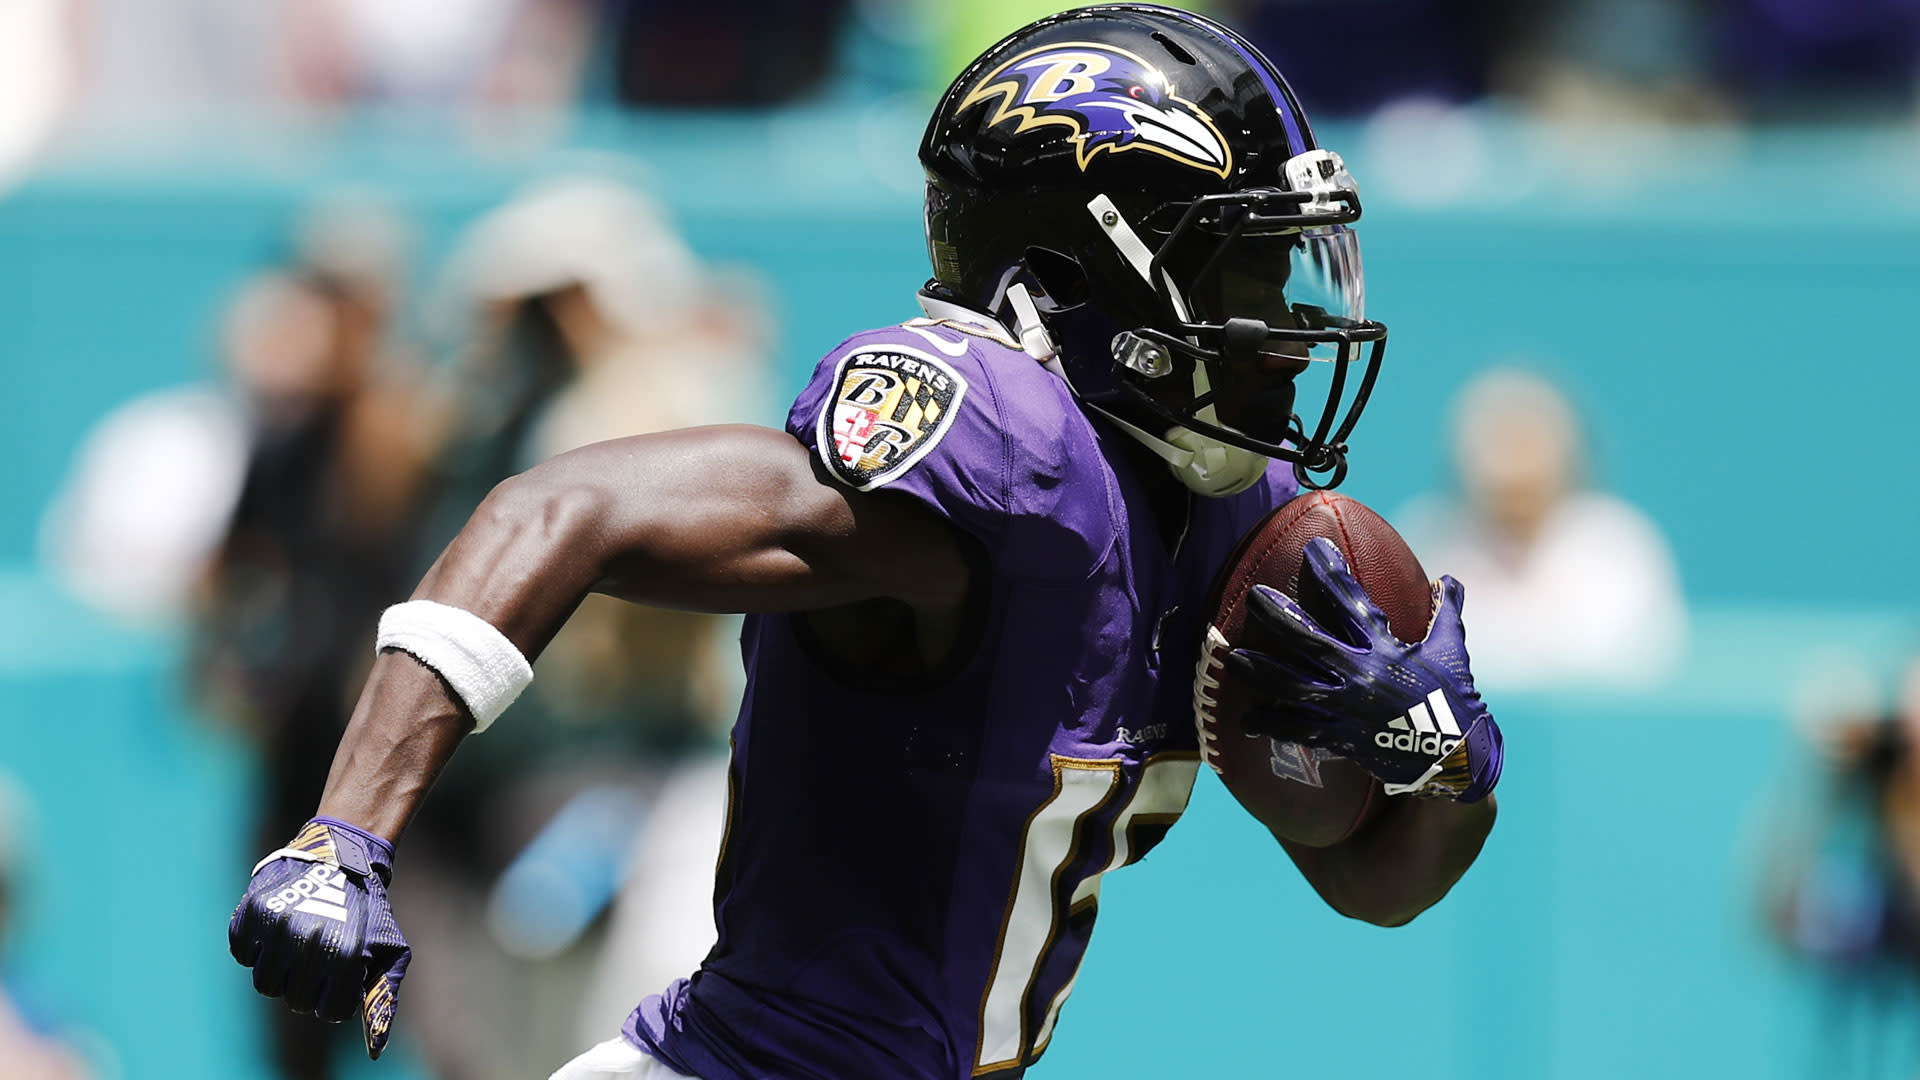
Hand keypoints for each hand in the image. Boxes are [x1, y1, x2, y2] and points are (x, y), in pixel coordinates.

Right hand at [229, 817, 411, 1057]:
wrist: (341, 857)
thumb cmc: (368, 912)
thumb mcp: (389, 950)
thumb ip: (383, 998)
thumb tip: (375, 1052)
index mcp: (345, 956)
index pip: (330, 1012)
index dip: (336, 999)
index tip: (341, 979)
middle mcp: (309, 943)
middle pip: (296, 1002)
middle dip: (310, 987)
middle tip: (319, 960)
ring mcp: (278, 928)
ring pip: (265, 986)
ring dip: (282, 972)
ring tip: (298, 947)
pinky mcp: (251, 914)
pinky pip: (242, 955)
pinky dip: (256, 949)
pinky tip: (276, 930)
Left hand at [1224, 538, 1502, 801]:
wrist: (1455, 757)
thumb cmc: (1455, 700)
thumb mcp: (1452, 651)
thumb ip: (1446, 613)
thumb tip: (1450, 580)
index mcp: (1385, 648)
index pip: (1353, 602)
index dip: (1331, 573)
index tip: (1313, 550)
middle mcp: (1361, 674)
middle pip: (1309, 641)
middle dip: (1279, 618)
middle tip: (1253, 598)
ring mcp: (1347, 707)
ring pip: (1294, 686)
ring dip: (1262, 672)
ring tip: (1234, 660)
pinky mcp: (1342, 737)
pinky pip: (1299, 730)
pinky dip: (1272, 725)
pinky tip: (1247, 721)